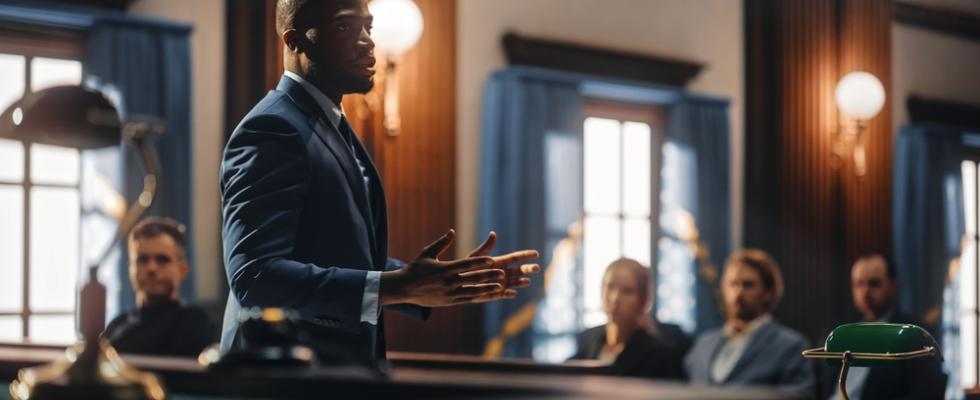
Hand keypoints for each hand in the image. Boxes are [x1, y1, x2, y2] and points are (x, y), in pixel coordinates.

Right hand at [380, 229, 507, 306]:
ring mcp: (449, 293)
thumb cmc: (415, 268)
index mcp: (444, 268)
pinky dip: (478, 296)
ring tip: (500, 286)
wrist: (404, 288)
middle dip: (488, 276)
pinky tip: (488, 295)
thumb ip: (441, 243)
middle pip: (472, 278)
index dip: (479, 262)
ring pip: (472, 291)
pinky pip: (466, 299)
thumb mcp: (427, 253)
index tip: (491, 260)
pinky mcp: (449, 302)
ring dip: (487, 288)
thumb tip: (452, 231)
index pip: (466, 264)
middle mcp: (448, 282)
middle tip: (502, 273)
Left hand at [463, 231, 539, 302]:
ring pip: (514, 283)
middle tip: (536, 268)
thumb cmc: (466, 267)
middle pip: (519, 271)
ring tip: (527, 281)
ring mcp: (500, 284)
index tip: (536, 253)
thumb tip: (493, 233)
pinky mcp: (494, 294)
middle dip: (528, 269)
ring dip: (521, 282)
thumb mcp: (476, 256)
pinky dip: (508, 294)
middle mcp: (503, 273)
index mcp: (500, 262)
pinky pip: (503, 294)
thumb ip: (486, 247)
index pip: (516, 257)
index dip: (526, 255)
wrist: (458, 281)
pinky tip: (513, 293)